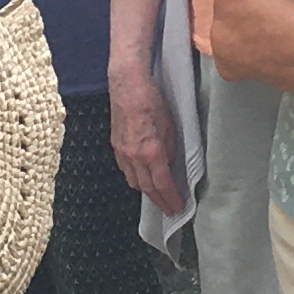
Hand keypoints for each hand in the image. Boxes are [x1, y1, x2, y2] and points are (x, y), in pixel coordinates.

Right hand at [107, 62, 185, 216]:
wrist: (127, 84)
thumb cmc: (151, 100)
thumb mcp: (169, 125)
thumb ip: (169, 148)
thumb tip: (168, 162)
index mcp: (150, 151)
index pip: (162, 183)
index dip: (171, 198)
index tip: (178, 208)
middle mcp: (134, 156)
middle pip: (146, 188)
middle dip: (159, 201)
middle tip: (169, 209)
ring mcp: (122, 152)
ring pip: (134, 181)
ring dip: (146, 191)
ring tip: (157, 196)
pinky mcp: (115, 146)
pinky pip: (126, 170)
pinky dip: (135, 178)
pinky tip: (142, 177)